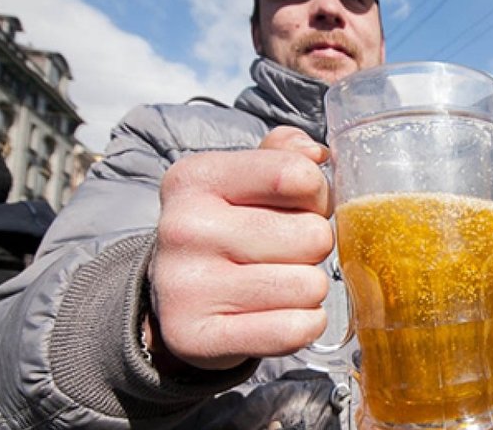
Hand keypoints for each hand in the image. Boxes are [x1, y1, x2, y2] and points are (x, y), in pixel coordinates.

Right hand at [148, 126, 334, 370]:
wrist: (173, 298)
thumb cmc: (226, 229)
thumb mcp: (243, 180)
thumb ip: (285, 154)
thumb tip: (317, 154)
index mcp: (198, 177)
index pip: (298, 176)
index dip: (319, 196)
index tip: (304, 207)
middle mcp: (185, 228)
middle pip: (312, 236)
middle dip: (314, 247)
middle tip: (286, 252)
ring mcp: (186, 287)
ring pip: (309, 286)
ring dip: (309, 289)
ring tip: (278, 283)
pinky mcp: (198, 338)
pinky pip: (294, 330)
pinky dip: (304, 325)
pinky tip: (280, 314)